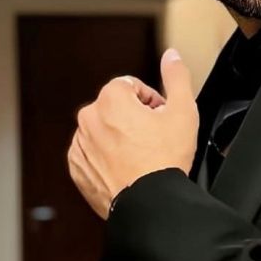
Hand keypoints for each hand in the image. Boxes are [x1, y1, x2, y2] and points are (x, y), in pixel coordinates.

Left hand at [67, 48, 198, 218]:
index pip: (131, 87)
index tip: (160, 118)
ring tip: (141, 157)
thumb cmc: (164, 161)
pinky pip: (92, 155)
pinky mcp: (77, 168)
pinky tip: (126, 169)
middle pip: (116, 108)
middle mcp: (89, 118)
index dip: (151, 101)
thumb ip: (177, 77)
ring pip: (104, 131)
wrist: (148, 203)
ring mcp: (80, 144)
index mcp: (111, 98)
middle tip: (154, 139)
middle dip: (134, 119)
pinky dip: (106, 159)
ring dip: (120, 138)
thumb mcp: (183, 111)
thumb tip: (172, 56)